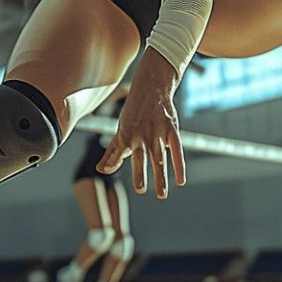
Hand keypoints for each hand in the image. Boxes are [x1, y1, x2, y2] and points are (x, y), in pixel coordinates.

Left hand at [97, 50, 184, 197]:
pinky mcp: (171, 129)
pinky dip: (179, 165)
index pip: (119, 150)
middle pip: (141, 157)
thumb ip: (113, 153)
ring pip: (159, 157)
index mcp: (127, 134)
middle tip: (140, 189)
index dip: (115, 161)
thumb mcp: (121, 131)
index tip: (108, 171)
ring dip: (161, 176)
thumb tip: (101, 170)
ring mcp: (158, 131)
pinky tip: (180, 180)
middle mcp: (142, 134)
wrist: (152, 86)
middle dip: (141, 173)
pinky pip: (176, 149)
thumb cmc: (134, 113)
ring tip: (162, 195)